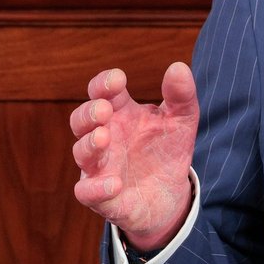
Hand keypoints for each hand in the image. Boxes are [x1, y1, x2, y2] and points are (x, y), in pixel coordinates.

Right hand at [70, 64, 198, 247]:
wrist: (170, 194)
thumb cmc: (167, 149)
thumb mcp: (183, 120)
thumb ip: (181, 95)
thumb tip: (178, 67)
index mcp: (120, 112)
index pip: (102, 92)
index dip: (104, 83)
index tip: (119, 80)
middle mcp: (104, 137)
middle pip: (81, 120)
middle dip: (88, 113)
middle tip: (104, 110)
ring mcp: (99, 166)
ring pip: (81, 153)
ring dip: (89, 144)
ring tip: (104, 138)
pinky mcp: (101, 196)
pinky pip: (87, 192)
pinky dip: (96, 188)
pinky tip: (115, 184)